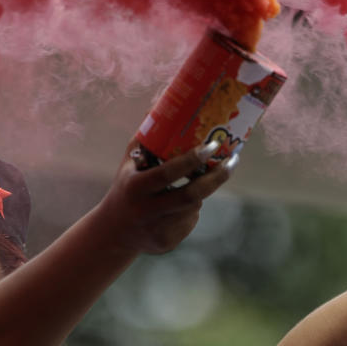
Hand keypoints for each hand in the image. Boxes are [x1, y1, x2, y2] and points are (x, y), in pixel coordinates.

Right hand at [93, 138, 235, 253]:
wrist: (114, 231)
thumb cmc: (126, 185)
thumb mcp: (129, 162)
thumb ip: (146, 136)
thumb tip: (162, 102)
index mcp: (134, 187)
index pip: (168, 173)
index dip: (192, 160)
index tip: (213, 146)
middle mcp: (145, 211)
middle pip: (191, 196)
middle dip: (216, 178)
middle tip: (232, 161)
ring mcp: (157, 230)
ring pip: (194, 207)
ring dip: (200, 192)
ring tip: (193, 183)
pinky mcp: (166, 243)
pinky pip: (190, 221)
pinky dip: (190, 210)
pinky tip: (177, 207)